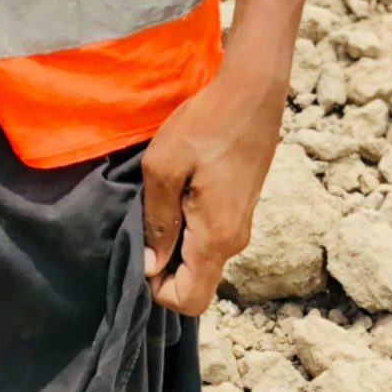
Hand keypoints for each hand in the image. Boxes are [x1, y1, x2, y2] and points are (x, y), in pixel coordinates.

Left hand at [141, 0, 329, 314]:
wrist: (252, 91)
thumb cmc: (205, 124)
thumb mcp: (163, 168)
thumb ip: (157, 221)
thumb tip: (150, 263)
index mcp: (216, 238)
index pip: (188, 300)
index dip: (156, 287)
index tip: (139, 250)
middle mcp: (234, 241)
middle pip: (195, 283)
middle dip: (164, 267)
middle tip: (142, 223)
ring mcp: (241, 223)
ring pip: (202, 257)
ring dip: (175, 241)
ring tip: (157, 200)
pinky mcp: (240, 205)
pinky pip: (210, 234)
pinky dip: (188, 225)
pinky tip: (175, 189)